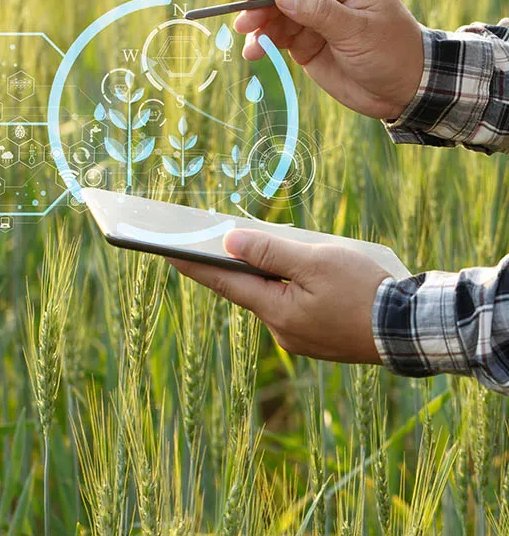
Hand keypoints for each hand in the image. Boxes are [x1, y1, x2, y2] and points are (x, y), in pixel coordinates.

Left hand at [165, 229, 389, 364]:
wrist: (411, 331)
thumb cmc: (366, 293)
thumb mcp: (317, 263)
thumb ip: (271, 252)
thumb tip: (230, 242)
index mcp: (275, 311)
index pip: (223, 282)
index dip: (193, 265)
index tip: (166, 251)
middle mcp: (281, 330)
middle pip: (249, 289)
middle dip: (238, 265)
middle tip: (218, 239)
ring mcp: (300, 338)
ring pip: (275, 298)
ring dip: (273, 276)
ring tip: (278, 250)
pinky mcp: (319, 339)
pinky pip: (296, 308)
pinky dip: (294, 289)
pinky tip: (309, 275)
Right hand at [234, 0, 425, 120]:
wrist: (404, 91)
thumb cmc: (392, 53)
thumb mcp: (359, 31)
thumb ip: (321, 12)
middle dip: (262, 9)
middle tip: (243, 24)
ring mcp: (317, 21)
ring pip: (278, 18)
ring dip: (261, 30)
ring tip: (250, 46)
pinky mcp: (308, 44)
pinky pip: (280, 39)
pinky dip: (265, 45)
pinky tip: (255, 53)